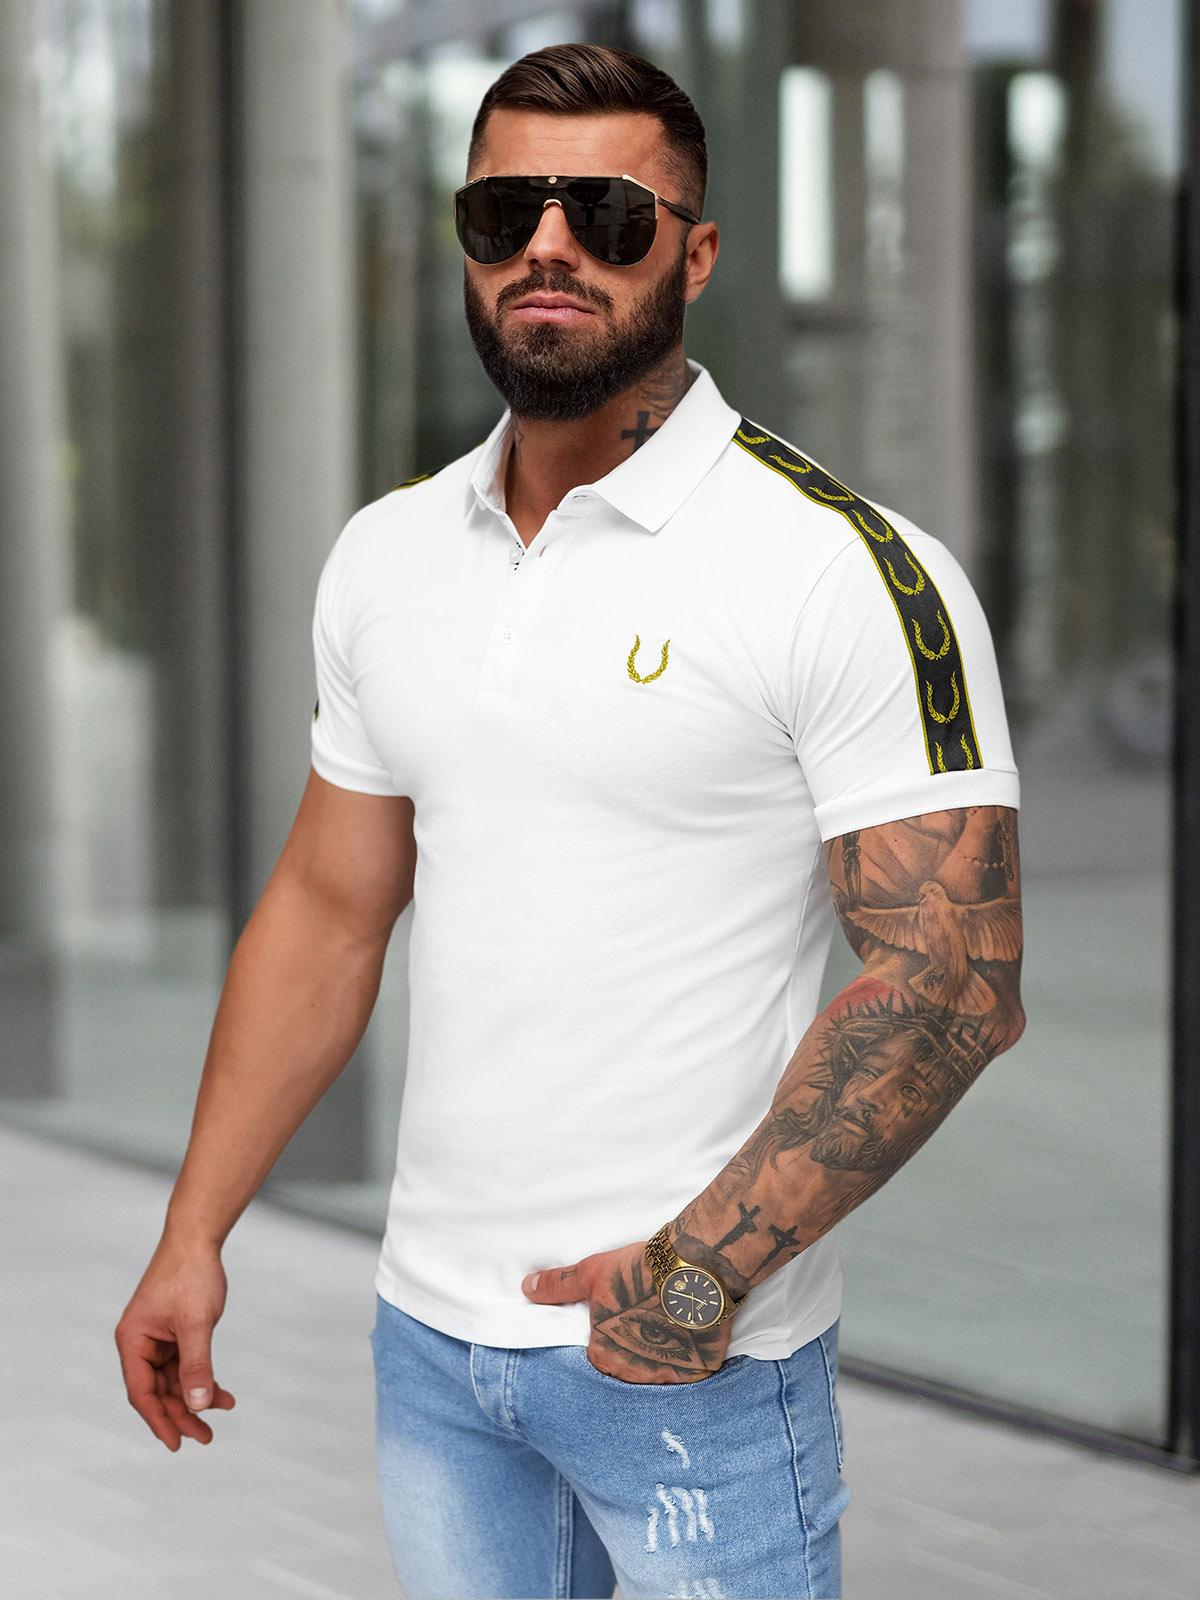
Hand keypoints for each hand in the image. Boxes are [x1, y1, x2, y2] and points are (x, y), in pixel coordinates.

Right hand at [115, 1240, 236, 1450]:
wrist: (198, 1238)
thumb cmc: (191, 1274)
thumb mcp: (196, 1324)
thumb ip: (197, 1365)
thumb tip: (198, 1404)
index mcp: (132, 1341)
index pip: (141, 1393)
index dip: (158, 1421)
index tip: (176, 1444)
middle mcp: (140, 1343)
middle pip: (158, 1391)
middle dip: (182, 1413)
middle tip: (206, 1437)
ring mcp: (157, 1338)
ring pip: (173, 1380)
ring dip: (196, 1396)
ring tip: (224, 1410)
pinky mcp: (174, 1332)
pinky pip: (185, 1364)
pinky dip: (202, 1377)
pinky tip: (223, 1392)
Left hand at [522, 1240, 732, 1384]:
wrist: (692, 1267)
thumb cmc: (638, 1271)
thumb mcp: (591, 1273)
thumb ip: (559, 1287)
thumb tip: (527, 1289)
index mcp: (604, 1356)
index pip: (599, 1358)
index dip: (612, 1339)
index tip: (623, 1322)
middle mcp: (634, 1375)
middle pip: (630, 1369)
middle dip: (636, 1352)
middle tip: (647, 1324)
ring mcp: (669, 1376)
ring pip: (660, 1373)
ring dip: (662, 1357)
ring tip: (669, 1327)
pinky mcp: (699, 1370)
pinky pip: (691, 1372)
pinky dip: (690, 1358)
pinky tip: (690, 1336)